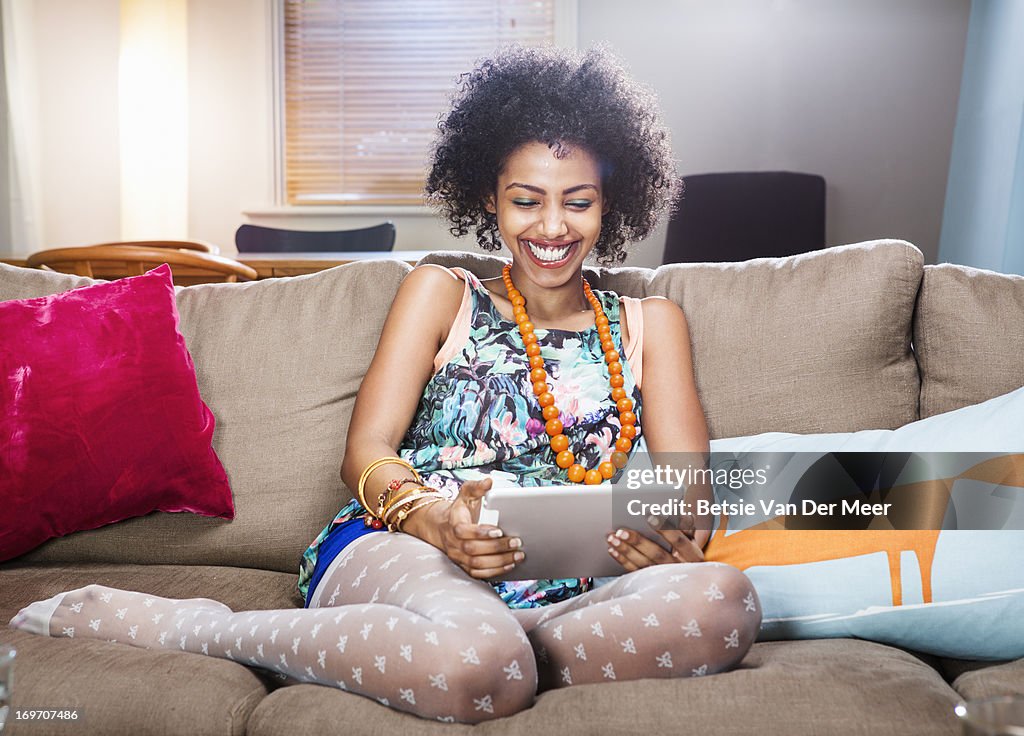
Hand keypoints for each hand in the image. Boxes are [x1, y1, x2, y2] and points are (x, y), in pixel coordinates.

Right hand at [405, 477, 524, 578]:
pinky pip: (479, 574)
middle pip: (472, 550)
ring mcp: (459, 557)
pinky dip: (495, 571)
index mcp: (453, 524)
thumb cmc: (461, 510)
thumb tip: (489, 481)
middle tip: (516, 542)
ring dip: (499, 561)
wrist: (445, 527)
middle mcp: (454, 543)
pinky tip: (510, 564)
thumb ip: (476, 487)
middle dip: (496, 547)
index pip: (463, 531)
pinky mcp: (465, 567)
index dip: (480, 532)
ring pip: (477, 564)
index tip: (499, 530)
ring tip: (518, 554)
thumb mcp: (466, 494)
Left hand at [606, 514, 703, 571]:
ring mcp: (665, 577)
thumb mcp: (692, 537)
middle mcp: (680, 568)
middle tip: (621, 530)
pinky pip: (635, 571)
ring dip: (626, 550)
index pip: (678, 541)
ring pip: (643, 564)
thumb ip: (685, 524)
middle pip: (657, 554)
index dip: (664, 528)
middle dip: (638, 541)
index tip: (649, 515)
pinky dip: (622, 560)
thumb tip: (679, 514)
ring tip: (612, 537)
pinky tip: (613, 550)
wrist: (688, 577)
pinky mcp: (651, 581)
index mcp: (693, 554)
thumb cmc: (686, 546)